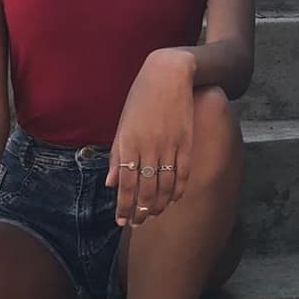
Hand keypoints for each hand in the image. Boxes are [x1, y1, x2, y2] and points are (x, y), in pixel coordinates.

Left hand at [105, 48, 196, 226]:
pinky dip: (178, 190)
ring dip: (158, 204)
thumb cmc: (140, 97)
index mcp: (129, 141)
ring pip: (165, 186)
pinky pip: (183, 173)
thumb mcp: (123, 123)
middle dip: (140, 211)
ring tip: (152, 214)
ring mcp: (169, 145)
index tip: (122, 222)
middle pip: (146, 189)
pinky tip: (172, 199)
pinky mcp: (186, 141)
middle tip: (137, 223)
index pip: (126, 184)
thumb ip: (117, 154)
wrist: (168, 74)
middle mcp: (149, 146)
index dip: (124, 207)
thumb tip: (111, 183)